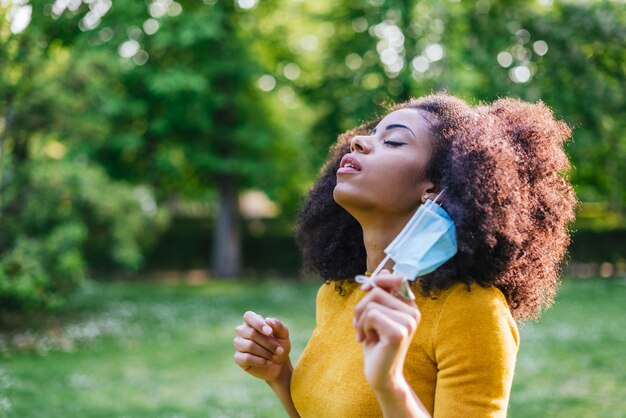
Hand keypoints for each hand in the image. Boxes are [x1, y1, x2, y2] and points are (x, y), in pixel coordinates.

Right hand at [233, 311, 291, 382]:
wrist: (279, 364)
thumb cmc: (280, 346)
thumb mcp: (283, 335)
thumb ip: (278, 326)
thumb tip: (268, 320)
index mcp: (252, 322)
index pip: (248, 316)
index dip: (258, 324)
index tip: (270, 332)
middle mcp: (242, 331)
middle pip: (251, 333)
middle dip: (268, 343)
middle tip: (279, 350)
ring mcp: (238, 344)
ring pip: (249, 346)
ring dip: (265, 353)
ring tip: (274, 357)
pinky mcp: (238, 358)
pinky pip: (246, 358)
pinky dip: (260, 361)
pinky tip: (267, 362)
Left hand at [353, 270, 420, 390]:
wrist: (380, 374)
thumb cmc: (376, 343)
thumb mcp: (376, 315)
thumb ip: (381, 293)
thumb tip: (386, 268)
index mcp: (410, 306)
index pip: (396, 278)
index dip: (378, 280)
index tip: (364, 290)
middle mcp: (413, 313)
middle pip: (378, 290)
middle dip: (360, 307)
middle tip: (359, 325)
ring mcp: (408, 322)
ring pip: (371, 303)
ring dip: (360, 319)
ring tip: (364, 334)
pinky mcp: (398, 332)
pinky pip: (371, 315)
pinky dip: (363, 327)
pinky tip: (368, 340)